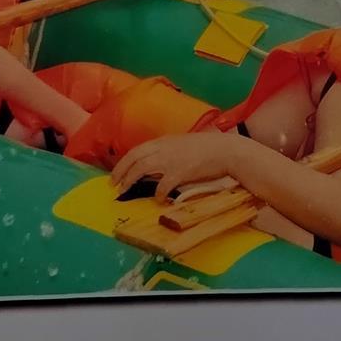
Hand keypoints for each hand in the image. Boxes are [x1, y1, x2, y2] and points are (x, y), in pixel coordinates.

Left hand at [111, 133, 238, 201]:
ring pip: (141, 169)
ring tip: (124, 191)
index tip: (117, 173)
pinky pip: (162, 185)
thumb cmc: (210, 147)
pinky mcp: (180, 173)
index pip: (136, 150)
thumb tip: (159, 161)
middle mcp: (164, 148)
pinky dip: (157, 193)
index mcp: (164, 141)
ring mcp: (171, 160)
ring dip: (130, 181)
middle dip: (120, 172)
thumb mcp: (185, 143)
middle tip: (113, 184)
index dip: (123, 162)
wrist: (227, 150)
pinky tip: (157, 199)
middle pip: (134, 158)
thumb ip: (170, 150)